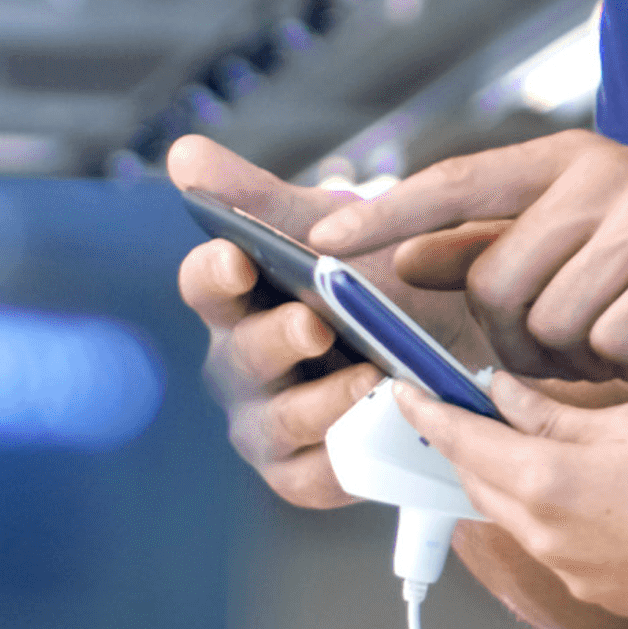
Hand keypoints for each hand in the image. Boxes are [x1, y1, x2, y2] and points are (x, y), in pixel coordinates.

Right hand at [169, 136, 417, 507]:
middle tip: (313, 323)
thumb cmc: (365, 281)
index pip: (207, 284)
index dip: (215, 273)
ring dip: (320, 401)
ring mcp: (268, 423)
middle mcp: (242, 364)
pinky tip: (378, 435)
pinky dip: (345, 458)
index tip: (237, 258)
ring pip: (279, 420)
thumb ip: (257, 196)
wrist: (442, 342)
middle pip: (242, 356)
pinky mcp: (301, 472)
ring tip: (367, 379)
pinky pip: (314, 474)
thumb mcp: (326, 228)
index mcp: (237, 300)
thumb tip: (185, 154)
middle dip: (277, 339)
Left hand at [312, 130, 627, 384]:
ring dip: (576, 357)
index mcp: (565, 162)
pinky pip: (612, 339)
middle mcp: (601, 172)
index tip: (327, 244)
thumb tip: (410, 257)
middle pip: (495, 281)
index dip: (388, 215)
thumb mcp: (588, 246)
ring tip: (621, 341)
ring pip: (550, 319)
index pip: (453, 182)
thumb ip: (502, 248)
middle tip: (567, 350)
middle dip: (517, 339)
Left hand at [394, 375, 627, 628]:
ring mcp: (574, 574)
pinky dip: (548, 510)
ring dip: (507, 479)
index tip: (402, 392)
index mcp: (550, 485)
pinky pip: (553, 545)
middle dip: (464, 446)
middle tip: (456, 408)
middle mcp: (548, 539)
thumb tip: (503, 397)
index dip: (428, 412)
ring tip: (523, 440)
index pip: (462, 442)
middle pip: (480, 484)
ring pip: (515, 516)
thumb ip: (557, 417)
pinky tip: (581, 486)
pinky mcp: (603, 594)